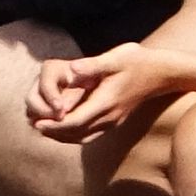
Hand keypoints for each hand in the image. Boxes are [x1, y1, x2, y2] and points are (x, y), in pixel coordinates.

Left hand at [30, 44, 176, 147]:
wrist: (161, 74)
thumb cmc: (138, 62)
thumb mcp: (116, 58)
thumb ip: (92, 66)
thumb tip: (72, 70)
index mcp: (106, 103)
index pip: (75, 122)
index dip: (54, 125)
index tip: (36, 122)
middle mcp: (109, 117)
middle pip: (76, 134)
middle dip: (53, 132)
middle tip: (34, 125)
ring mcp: (113, 121)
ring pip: (83, 137)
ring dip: (62, 136)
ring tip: (44, 129)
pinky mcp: (114, 121)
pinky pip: (90, 134)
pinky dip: (73, 134)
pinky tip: (63, 128)